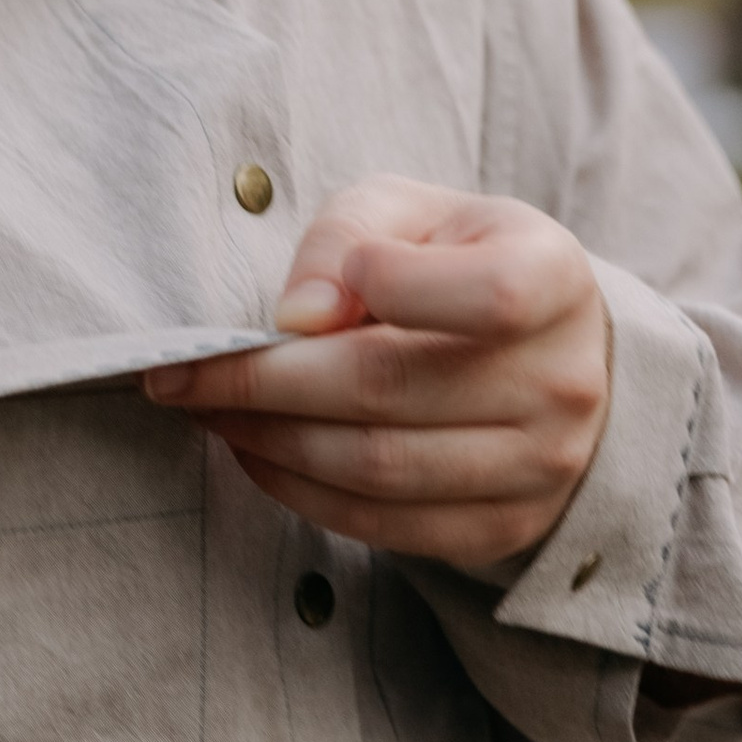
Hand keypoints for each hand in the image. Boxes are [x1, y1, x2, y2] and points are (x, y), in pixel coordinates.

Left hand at [143, 176, 611, 567]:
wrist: (545, 353)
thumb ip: (347, 235)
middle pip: (391, 389)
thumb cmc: (457, 262)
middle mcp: (562, 382)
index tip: (301, 295)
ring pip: (377, 469)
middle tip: (179, 372)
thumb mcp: (408, 212)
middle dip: (263, 383)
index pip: (487, 295)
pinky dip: (300, 491)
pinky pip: (384, 527)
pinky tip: (256, 449)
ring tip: (207, 408)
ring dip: (268, 440)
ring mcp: (541, 467)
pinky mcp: (502, 529)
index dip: (387, 285)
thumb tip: (297, 318)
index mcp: (553, 278)